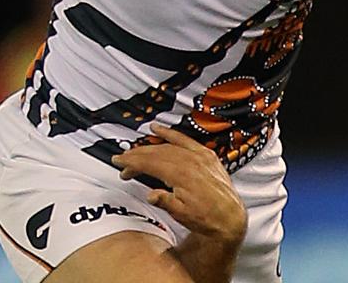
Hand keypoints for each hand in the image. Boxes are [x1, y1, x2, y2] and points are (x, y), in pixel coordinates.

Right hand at [112, 124, 246, 244]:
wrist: (228, 218)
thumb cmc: (206, 218)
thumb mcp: (181, 214)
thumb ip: (164, 201)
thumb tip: (150, 194)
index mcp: (182, 174)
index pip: (150, 163)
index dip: (132, 162)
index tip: (119, 162)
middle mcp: (190, 161)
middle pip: (156, 153)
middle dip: (136, 155)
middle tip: (122, 160)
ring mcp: (199, 156)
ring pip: (167, 146)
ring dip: (149, 147)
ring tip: (134, 150)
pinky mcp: (205, 155)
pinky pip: (184, 139)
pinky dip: (170, 134)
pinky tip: (158, 129)